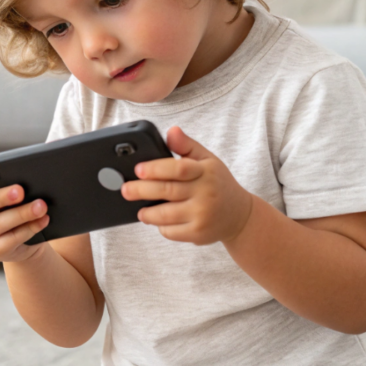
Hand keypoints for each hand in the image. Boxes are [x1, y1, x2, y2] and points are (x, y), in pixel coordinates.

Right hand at [0, 179, 49, 262]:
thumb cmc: (11, 204)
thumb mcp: (6, 189)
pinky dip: (30, 228)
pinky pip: (11, 239)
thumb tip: (29, 165)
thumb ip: (8, 178)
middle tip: (20, 190)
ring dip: (21, 213)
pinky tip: (43, 219)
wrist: (22, 237)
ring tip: (41, 205)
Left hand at [121, 126, 253, 245]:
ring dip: (147, 213)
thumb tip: (171, 131)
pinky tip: (158, 220)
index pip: (179, 168)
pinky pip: (171, 231)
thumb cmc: (218, 184)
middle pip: (167, 191)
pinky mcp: (198, 234)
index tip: (138, 169)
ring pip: (166, 215)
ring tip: (139, 209)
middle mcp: (206, 193)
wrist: (239, 216)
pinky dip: (160, 226)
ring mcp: (202, 215)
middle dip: (141, 190)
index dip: (156, 168)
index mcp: (206, 172)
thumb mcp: (207, 160)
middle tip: (125, 189)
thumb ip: (187, 145)